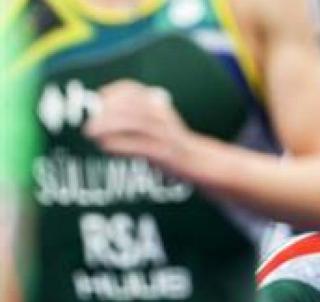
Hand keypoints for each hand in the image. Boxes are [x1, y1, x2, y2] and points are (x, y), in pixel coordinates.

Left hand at [83, 80, 197, 178]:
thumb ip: (131, 112)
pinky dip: (118, 145)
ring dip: (108, 128)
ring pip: (133, 124)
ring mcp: (164, 134)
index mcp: (158, 103)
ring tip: (93, 135)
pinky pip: (137, 146)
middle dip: (105, 114)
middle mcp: (162, 116)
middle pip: (129, 107)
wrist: (196, 159)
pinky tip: (106, 147)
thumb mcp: (154, 119)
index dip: (112, 93)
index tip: (98, 100)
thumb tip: (97, 112)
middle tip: (89, 124)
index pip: (132, 89)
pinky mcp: (163, 152)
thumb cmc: (168, 140)